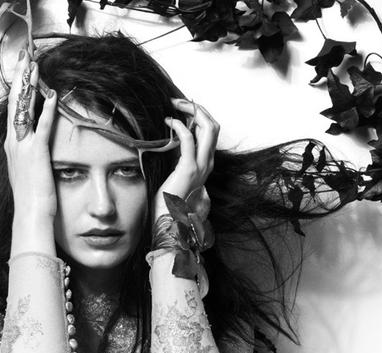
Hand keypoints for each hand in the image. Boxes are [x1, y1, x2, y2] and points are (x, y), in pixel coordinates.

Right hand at [5, 52, 58, 221]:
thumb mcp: (27, 174)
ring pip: (24, 108)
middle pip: (15, 102)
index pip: (13, 110)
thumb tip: (34, 150)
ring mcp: (23, 148)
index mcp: (12, 147)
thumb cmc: (31, 200)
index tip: (22, 70)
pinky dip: (48, 110)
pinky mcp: (37, 154)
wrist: (30, 217)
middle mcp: (14, 144)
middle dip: (20, 77)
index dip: (17, 88)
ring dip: (31, 85)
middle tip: (25, 55)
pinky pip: (43, 126)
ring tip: (35, 65)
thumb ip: (28, 157)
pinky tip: (54, 95)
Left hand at [153, 99, 218, 222]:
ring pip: (208, 128)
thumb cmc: (168, 202)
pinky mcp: (188, 169)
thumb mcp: (175, 175)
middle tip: (179, 102)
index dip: (199, 116)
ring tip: (175, 106)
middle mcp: (207, 164)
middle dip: (198, 108)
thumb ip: (178, 159)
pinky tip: (169, 122)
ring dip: (192, 111)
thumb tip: (169, 141)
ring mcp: (200, 166)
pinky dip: (179, 126)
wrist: (169, 222)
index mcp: (205, 164)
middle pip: (213, 125)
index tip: (182, 110)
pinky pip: (188, 139)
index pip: (210, 132)